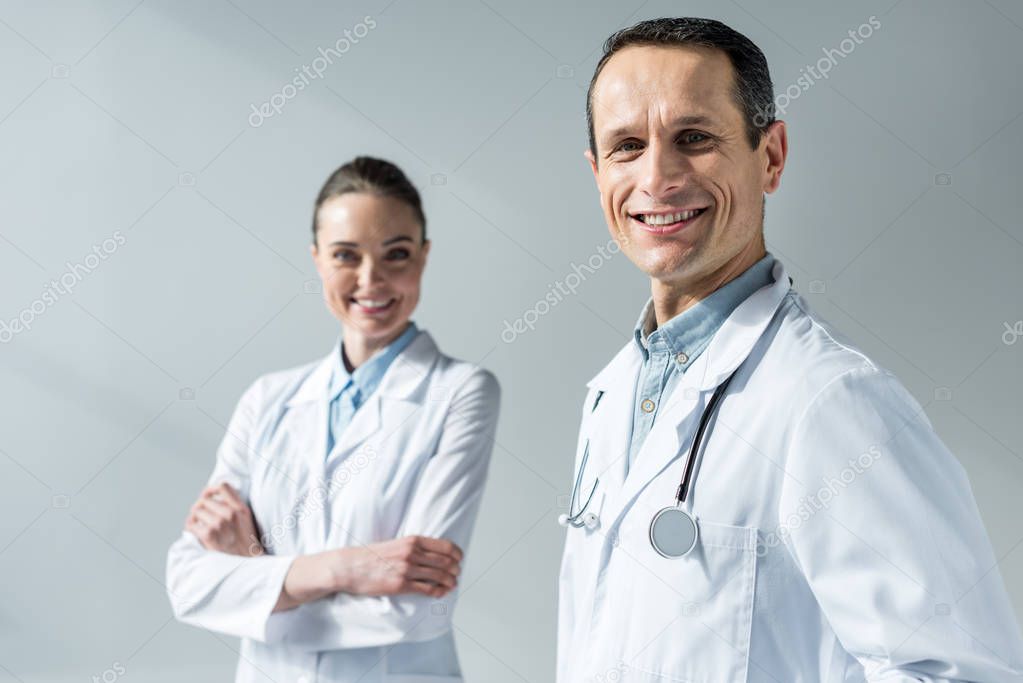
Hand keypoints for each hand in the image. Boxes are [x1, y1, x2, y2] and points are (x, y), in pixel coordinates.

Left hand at [185, 482, 263, 556]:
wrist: (246, 565)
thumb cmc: (245, 544)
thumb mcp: (247, 520)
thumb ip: (235, 506)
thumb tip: (218, 498)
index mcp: (240, 508)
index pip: (223, 486)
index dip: (211, 489)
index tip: (208, 496)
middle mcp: (230, 513)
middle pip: (205, 500)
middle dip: (200, 508)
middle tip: (200, 517)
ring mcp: (219, 523)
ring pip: (197, 511)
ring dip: (194, 518)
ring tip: (197, 526)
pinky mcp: (209, 534)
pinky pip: (191, 524)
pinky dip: (190, 528)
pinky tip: (195, 533)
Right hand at [332, 536, 462, 597]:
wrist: (349, 567)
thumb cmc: (370, 556)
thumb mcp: (395, 544)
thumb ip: (413, 547)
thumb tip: (432, 554)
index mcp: (412, 540)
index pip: (445, 546)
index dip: (457, 554)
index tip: (459, 559)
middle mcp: (412, 553)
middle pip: (446, 561)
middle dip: (455, 569)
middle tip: (457, 573)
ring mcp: (407, 569)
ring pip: (439, 576)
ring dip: (450, 581)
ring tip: (453, 584)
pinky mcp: (401, 585)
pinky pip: (427, 589)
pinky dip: (439, 592)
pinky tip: (441, 593)